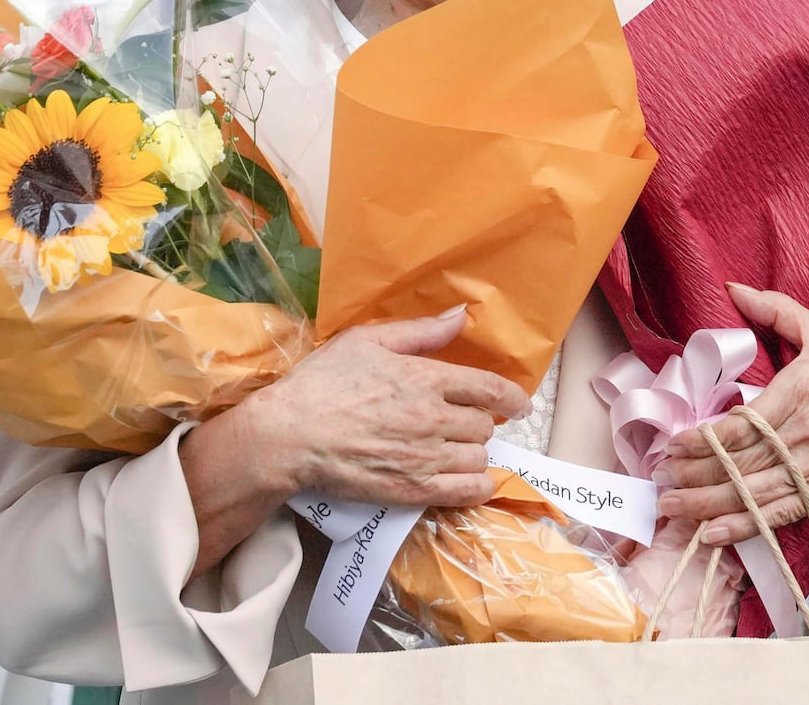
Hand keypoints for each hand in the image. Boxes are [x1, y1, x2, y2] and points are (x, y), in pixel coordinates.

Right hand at [180, 305, 525, 576]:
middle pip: (484, 424)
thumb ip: (420, 332)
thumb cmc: (323, 382)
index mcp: (426, 378)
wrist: (289, 435)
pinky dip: (476, 486)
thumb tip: (460, 316)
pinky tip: (470, 479)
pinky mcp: (412, 490)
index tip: (519, 404)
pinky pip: (466, 492)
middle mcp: (434, 418)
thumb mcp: (368, 340)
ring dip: (473, 451)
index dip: (512, 397)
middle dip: (480, 421)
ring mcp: (425, 457)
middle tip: (464, 421)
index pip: (489, 388)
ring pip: (478, 457)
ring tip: (456, 448)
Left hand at [654, 286, 808, 543]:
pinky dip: (747, 526)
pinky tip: (715, 534)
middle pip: (740, 464)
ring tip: (672, 510)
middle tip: (659, 483)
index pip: (740, 425)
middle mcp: (805, 434)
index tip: (671, 446)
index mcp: (799, 391)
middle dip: (695, 476)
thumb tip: (733, 288)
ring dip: (709, 505)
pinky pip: (781, 513)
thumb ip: (776, 311)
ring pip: (755, 493)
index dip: (702, 440)